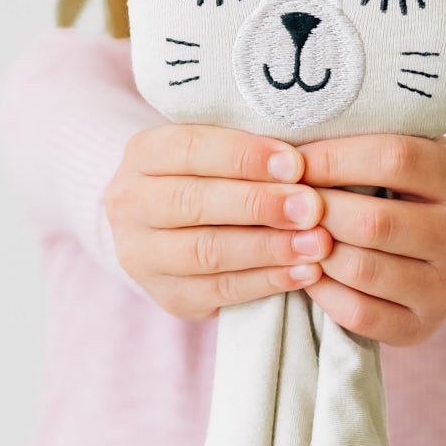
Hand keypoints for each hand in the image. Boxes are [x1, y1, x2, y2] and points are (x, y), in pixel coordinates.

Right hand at [103, 123, 332, 319]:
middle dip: (259, 205)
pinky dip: (267, 281)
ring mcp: (142, 255)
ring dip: (268, 248)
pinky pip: (219, 291)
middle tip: (311, 208)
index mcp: (142, 154)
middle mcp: (129, 203)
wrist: (168, 231)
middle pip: (194, 203)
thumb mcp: (215, 153)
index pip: (189, 149)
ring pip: (207, 252)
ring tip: (316, 243)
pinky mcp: (167, 296)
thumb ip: (247, 153)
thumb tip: (301, 162)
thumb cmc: (210, 179)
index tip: (295, 164)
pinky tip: (304, 273)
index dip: (244, 157)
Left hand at [295, 133, 445, 345]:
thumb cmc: (413, 190)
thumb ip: (368, 142)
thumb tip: (290, 143)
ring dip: (314, 251)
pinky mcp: (423, 328)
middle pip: (374, 221)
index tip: (294, 160)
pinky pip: (359, 313)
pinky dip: (322, 291)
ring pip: (362, 269)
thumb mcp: (412, 153)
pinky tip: (306, 270)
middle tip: (283, 203)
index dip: (334, 158)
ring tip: (291, 234)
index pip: (394, 158)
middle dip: (316, 211)